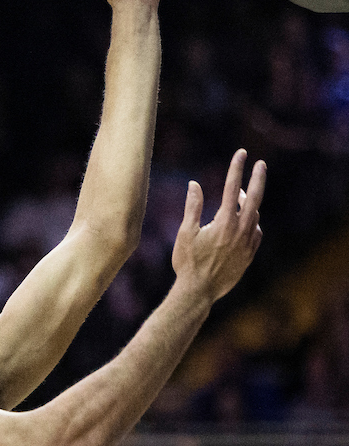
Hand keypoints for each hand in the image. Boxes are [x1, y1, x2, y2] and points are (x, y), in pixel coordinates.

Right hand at [172, 150, 265, 303]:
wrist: (199, 291)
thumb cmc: (187, 262)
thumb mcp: (185, 233)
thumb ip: (192, 207)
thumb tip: (194, 184)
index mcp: (224, 223)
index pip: (232, 188)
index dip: (236, 168)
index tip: (241, 153)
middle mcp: (240, 231)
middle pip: (255, 199)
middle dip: (258, 178)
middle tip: (261, 164)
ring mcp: (247, 244)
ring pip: (254, 217)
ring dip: (249, 205)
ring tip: (240, 199)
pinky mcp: (249, 255)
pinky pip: (256, 233)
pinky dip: (252, 224)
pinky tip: (244, 223)